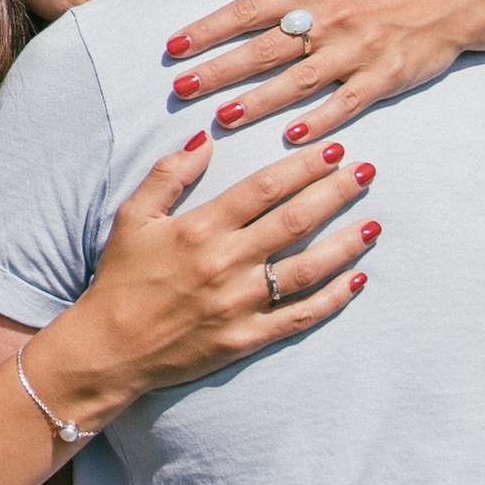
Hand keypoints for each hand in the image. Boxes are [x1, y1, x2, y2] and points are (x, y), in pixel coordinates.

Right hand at [21, 137, 377, 432]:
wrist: (111, 347)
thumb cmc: (121, 276)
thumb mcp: (133, 215)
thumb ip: (169, 174)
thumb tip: (205, 138)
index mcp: (199, 228)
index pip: (263, 188)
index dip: (302, 167)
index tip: (331, 149)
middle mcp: (225, 263)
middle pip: (294, 220)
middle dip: (335, 192)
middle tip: (366, 171)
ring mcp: (240, 303)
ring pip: (307, 268)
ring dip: (345, 243)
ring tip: (373, 222)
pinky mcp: (248, 337)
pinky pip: (300, 315)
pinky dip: (332, 298)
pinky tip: (356, 279)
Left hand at [163, 0, 484, 139]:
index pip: (247, 11)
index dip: (208, 29)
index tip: (174, 48)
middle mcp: (328, 20)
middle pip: (264, 49)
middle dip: (220, 70)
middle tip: (183, 88)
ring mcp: (356, 51)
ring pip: (299, 80)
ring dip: (259, 101)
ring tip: (223, 118)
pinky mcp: (382, 78)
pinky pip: (346, 103)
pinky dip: (320, 120)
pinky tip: (292, 136)